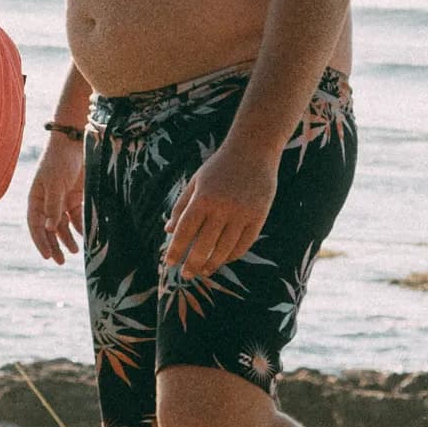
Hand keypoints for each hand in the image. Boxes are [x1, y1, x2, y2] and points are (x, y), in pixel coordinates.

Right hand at [26, 129, 84, 263]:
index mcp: (36, 199)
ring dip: (67, 238)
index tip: (48, 255)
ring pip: (63, 225)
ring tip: (75, 251)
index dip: (40, 241)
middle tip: (61, 261)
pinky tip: (84, 234)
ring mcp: (62, 200)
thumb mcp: (54, 184)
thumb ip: (53, 206)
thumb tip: (50, 229)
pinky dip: (79, 226)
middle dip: (54, 245)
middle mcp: (47, 202)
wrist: (75, 142)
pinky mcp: (75, 197)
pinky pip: (76, 216)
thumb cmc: (59, 161)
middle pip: (49, 228)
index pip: (35, 225)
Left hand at [163, 142, 278, 282]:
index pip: (185, 231)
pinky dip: (232, 255)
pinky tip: (223, 259)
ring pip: (224, 249)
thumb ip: (181, 206)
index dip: (176, 250)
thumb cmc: (219, 166)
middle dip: (192, 264)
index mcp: (202, 198)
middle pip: (203, 246)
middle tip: (185, 275)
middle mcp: (222, 208)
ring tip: (204, 271)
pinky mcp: (258, 217)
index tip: (169, 263)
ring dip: (212, 264)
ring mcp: (242, 213)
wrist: (253, 150)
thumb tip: (168, 231)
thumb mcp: (196, 182)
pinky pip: (244, 244)